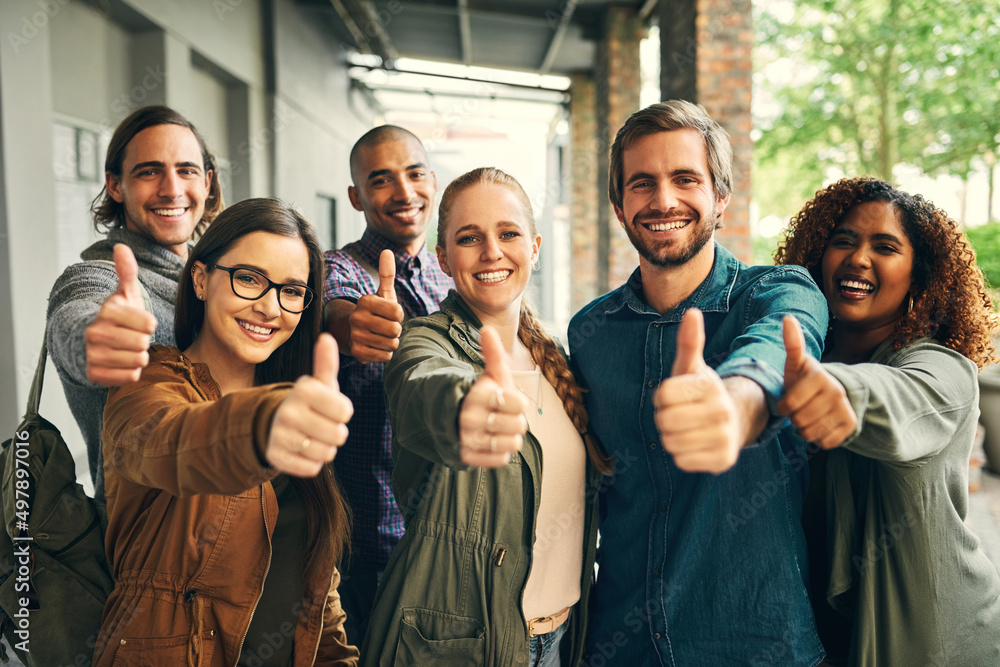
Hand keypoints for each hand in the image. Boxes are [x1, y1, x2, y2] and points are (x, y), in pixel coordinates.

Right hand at [85, 244, 157, 385]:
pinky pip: (130, 376)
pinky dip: (131, 372)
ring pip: (138, 360)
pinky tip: (121, 362)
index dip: (149, 324)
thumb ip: (127, 271)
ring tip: (127, 349)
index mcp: (107, 310)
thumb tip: (121, 246)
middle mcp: (96, 332)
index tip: (140, 323)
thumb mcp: (124, 294)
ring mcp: (92, 354)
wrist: (90, 342)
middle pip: (144, 343)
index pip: (149, 323)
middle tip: (133, 338)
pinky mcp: (94, 374)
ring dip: (138, 357)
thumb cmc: (117, 317)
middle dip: (144, 342)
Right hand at [267, 333, 353, 476]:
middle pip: (339, 435)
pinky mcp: (275, 457)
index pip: (345, 411)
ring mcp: (280, 435)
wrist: (275, 424)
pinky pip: (311, 468)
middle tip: (320, 424)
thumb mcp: (319, 383)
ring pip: (326, 453)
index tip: (329, 407)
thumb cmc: (309, 402)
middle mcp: (288, 411)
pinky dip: (312, 463)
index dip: (342, 412)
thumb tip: (327, 337)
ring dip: (325, 448)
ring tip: (312, 436)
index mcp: (303, 389)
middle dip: (336, 432)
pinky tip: (302, 450)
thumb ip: (326, 362)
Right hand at [348, 249, 404, 362]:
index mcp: (365, 301)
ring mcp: (356, 336)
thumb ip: (387, 274)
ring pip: (391, 344)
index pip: (398, 312)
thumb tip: (387, 251)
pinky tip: (376, 346)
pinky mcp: (357, 353)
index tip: (389, 314)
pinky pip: (385, 356)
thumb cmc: (375, 311)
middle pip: (395, 329)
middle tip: (386, 327)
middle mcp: (357, 318)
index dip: (398, 315)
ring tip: (381, 336)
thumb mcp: (382, 293)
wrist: (353, 332)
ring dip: (391, 342)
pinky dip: (385, 353)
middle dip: (396, 330)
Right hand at [458, 326, 527, 467]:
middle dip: (517, 420)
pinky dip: (502, 453)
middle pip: (519, 426)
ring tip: (500, 429)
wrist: (457, 416)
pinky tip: (495, 442)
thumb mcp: (491, 374)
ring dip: (511, 437)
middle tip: (505, 415)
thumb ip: (493, 353)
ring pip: (512, 444)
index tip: (509, 399)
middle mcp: (469, 418)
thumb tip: (487, 327)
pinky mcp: (467, 457)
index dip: (519, 402)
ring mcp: (467, 439)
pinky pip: (500, 460)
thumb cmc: (483, 393)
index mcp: (477, 395)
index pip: (518, 404)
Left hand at [654, 308, 741, 473]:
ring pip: (671, 442)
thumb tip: (692, 312)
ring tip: (687, 429)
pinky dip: (682, 455)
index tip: (676, 396)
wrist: (733, 421)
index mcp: (710, 386)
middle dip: (665, 418)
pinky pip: (681, 461)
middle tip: (680, 414)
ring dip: (672, 437)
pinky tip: (695, 444)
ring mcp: (724, 437)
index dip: (662, 396)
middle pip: (664, 420)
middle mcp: (722, 411)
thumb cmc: (702, 392)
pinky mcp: (722, 461)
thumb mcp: (692, 367)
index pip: (662, 394)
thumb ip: (689, 342)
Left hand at [777, 315, 855, 448]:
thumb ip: (792, 343)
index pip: (788, 406)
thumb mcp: (796, 363)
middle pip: (798, 421)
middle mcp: (836, 392)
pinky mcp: (851, 426)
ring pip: (810, 433)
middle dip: (794, 418)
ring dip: (804, 428)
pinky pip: (824, 442)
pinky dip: (818, 437)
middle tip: (800, 408)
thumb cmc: (805, 379)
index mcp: (820, 376)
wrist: (831, 394)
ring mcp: (845, 409)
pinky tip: (821, 424)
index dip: (783, 407)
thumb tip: (787, 317)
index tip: (787, 400)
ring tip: (809, 415)